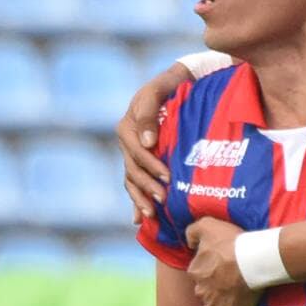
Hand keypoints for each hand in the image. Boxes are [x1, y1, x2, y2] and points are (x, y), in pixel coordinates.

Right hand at [117, 57, 194, 214]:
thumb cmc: (169, 86)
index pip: (137, 152)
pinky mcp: (141, 163)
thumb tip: (148, 142)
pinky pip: (134, 185)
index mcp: (127, 127)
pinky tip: (138, 221)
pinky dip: (136, 202)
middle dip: (148, 186)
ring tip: (152, 214)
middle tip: (164, 199)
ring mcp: (132, 155)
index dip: (150, 165)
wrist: (178, 84)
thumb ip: (149, 112)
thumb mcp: (157, 91)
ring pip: (132, 181)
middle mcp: (127, 143)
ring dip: (140, 199)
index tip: (168, 177)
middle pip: (133, 170)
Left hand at [183, 217, 256, 305]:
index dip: (207, 269)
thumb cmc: (231, 241)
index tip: (217, 267)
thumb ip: (192, 230)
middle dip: (210, 292)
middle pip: (203, 294)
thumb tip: (186, 240)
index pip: (197, 272)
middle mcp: (201, 291)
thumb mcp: (206, 225)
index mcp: (196, 271)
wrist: (251, 260)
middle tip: (223, 288)